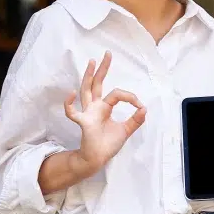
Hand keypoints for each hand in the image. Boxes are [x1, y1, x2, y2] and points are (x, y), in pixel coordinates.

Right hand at [64, 51, 146, 172]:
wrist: (98, 159)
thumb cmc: (108, 144)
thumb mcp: (125, 131)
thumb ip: (135, 120)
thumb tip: (145, 109)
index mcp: (104, 107)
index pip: (116, 94)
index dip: (130, 96)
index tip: (140, 105)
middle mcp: (95, 107)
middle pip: (97, 84)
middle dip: (102, 69)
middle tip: (107, 54)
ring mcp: (88, 113)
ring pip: (87, 90)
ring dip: (89, 76)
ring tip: (92, 62)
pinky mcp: (83, 123)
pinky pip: (73, 113)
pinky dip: (69, 104)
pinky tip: (71, 93)